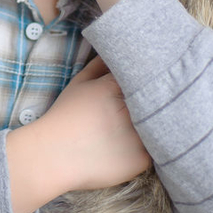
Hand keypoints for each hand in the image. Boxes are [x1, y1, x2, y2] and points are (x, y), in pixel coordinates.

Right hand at [5, 56, 151, 212]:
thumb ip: (99, 65)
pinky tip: (131, 149)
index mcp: (116, 87)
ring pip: (159, 127)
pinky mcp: (141, 160)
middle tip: (153, 104)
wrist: (53, 155)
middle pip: (156, 101)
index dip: (145, 81)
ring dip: (155, 125)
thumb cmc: (65, 116)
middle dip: (156, 101)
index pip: (144, 77)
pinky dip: (147, 149)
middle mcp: (131, 110)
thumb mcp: (79, 83)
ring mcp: (138, 136)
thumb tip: (113, 52)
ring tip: (148, 128)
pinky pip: (154, 151)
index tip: (145, 86)